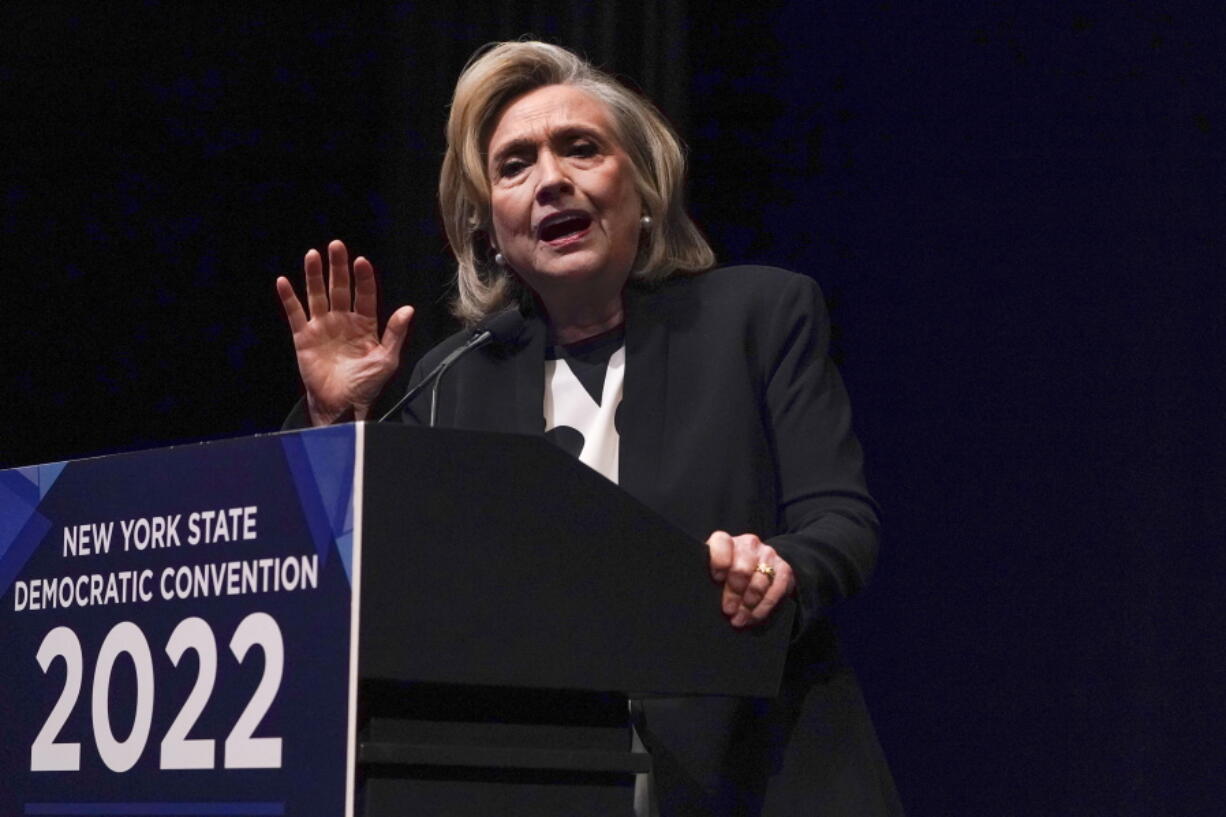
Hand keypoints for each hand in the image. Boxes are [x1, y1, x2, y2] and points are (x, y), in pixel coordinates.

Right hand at [276, 239, 413, 424]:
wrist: (342, 405)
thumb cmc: (366, 385)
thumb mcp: (386, 359)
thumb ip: (395, 333)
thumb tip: (408, 309)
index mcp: (365, 324)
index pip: (365, 295)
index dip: (363, 278)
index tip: (361, 262)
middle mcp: (343, 320)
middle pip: (340, 288)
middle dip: (338, 267)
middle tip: (336, 246)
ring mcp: (323, 327)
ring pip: (317, 295)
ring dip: (314, 275)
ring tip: (313, 255)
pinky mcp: (304, 337)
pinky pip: (296, 314)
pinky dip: (289, 298)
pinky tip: (284, 282)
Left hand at [706, 531, 794, 628]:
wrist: (762, 568)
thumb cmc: (729, 574)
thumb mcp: (718, 571)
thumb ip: (712, 577)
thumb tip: (699, 596)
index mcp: (728, 541)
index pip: (722, 543)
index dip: (719, 561)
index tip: (717, 579)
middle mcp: (749, 544)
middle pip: (741, 568)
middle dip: (733, 593)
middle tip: (728, 610)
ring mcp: (768, 554)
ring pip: (759, 581)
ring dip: (748, 604)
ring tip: (739, 618)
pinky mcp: (784, 568)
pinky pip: (775, 589)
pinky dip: (764, 606)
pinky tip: (754, 617)